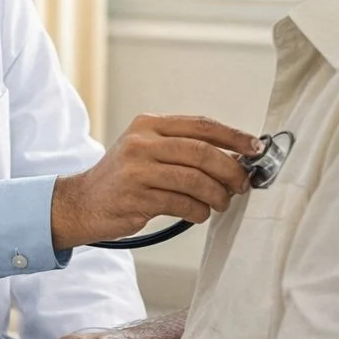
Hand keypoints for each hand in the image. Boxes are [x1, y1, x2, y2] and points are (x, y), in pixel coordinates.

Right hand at [50, 115, 259, 248]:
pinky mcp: (136, 198)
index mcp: (148, 124)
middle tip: (242, 184)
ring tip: (222, 203)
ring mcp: (137, 170)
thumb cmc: (124, 178)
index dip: (234, 136)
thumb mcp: (146, 150)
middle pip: (202, 152)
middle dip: (230, 169)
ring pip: (195, 180)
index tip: (256, 148)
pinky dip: (199, 211)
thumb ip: (182, 148)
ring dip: (217, 195)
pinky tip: (199, 214)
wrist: (82, 202)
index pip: (200, 125)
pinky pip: (182, 204)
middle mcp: (141, 143)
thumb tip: (235, 157)